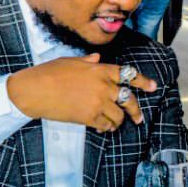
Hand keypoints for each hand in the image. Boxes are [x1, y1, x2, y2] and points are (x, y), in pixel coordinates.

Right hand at [6, 54, 157, 132]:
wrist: (34, 90)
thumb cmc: (49, 73)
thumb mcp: (71, 62)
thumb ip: (88, 61)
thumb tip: (97, 58)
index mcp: (100, 69)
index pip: (128, 74)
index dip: (143, 81)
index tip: (153, 87)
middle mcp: (103, 85)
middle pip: (128, 99)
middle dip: (136, 110)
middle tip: (138, 117)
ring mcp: (97, 102)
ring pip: (119, 116)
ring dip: (118, 121)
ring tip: (114, 124)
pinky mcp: (89, 117)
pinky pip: (106, 125)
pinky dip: (106, 128)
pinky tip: (103, 128)